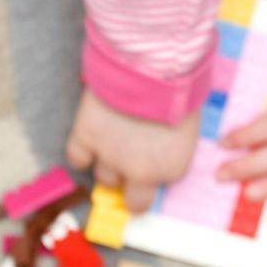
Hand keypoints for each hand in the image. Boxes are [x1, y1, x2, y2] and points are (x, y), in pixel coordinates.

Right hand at [63, 87, 201, 198]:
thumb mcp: (189, 121)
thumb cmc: (179, 86)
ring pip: (104, 178)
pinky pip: (76, 158)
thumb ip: (174, 142)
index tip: (156, 153)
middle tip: (132, 166)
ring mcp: (110, 156)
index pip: (163, 183)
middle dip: (133, 186)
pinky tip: (89, 141)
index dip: (157, 168)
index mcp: (172, 168)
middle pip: (134, 200)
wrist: (151, 65)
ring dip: (109, 163)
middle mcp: (140, 170)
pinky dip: (81, 153)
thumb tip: (164, 141)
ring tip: (114, 140)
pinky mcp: (86, 136)